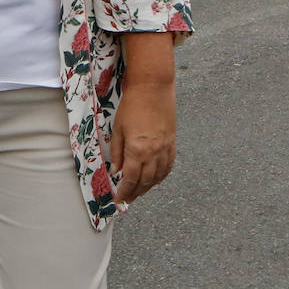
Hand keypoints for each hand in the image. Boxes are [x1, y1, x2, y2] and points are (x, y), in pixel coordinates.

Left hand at [109, 76, 176, 204]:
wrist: (153, 88)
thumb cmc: (132, 106)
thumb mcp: (118, 129)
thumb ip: (117, 152)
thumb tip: (115, 171)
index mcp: (137, 150)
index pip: (130, 179)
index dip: (124, 192)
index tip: (119, 200)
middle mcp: (153, 153)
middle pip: (145, 182)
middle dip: (135, 193)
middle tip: (128, 199)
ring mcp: (165, 149)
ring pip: (158, 177)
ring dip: (148, 187)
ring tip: (139, 192)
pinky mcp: (172, 143)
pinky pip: (168, 166)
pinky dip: (161, 176)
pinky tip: (155, 179)